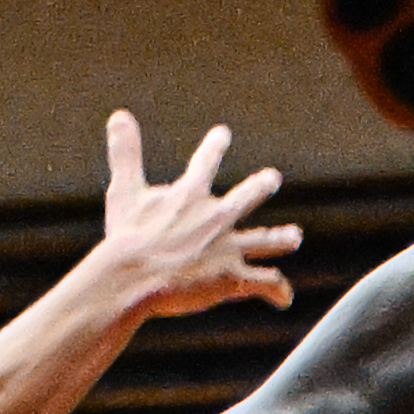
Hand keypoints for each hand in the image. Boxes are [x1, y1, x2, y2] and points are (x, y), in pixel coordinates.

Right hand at [99, 111, 300, 315]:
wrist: (136, 276)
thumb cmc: (127, 236)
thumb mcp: (124, 190)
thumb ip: (125, 153)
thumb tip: (119, 115)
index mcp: (191, 195)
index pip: (206, 163)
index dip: (214, 147)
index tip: (223, 134)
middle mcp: (216, 217)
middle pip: (246, 197)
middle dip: (260, 186)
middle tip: (272, 178)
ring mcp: (228, 247)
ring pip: (263, 241)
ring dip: (280, 239)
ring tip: (294, 237)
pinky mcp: (233, 277)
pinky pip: (264, 283)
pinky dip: (277, 290)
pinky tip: (284, 298)